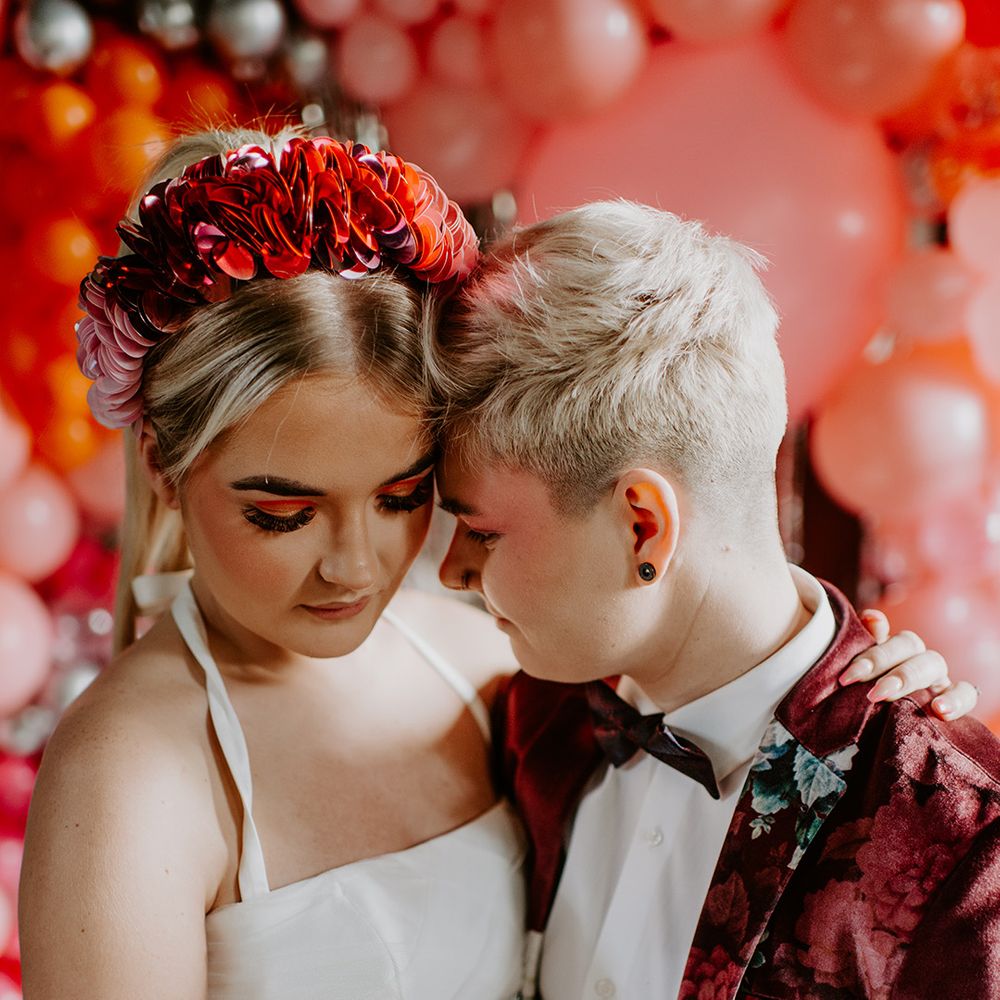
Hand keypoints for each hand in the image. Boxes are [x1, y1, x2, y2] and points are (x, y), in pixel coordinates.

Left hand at [838, 609, 978, 720]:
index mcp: (893, 648)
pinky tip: (940, 711)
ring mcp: (938, 677)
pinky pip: (967, 693)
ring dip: (909, 677)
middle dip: (883, 664)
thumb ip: (864, 645)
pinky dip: (957, 699)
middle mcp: (916, 656)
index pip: (888, 637)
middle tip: (868, 692)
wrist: (881, 733)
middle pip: (909, 645)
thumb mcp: (863, 675)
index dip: (872, 653)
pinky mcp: (956, 701)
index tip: (848, 676)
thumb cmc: (870, 697)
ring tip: (888, 697)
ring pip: (933, 663)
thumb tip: (871, 618)